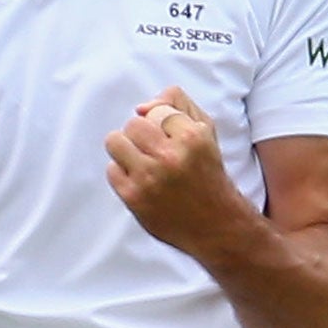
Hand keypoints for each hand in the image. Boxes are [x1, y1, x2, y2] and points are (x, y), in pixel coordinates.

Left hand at [105, 88, 238, 255]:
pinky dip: (123, 174)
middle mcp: (170, 157)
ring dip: (126, 150)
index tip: (167, 136)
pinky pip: (111, 170)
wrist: (216, 224)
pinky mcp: (134, 198)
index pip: (155, 109)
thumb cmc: (207, 172)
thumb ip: (176, 103)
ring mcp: (149, 178)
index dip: (158, 121)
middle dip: (141, 135)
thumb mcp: (205, 130)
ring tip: (142, 162)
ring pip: (115, 142)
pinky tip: (141, 181)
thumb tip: (140, 108)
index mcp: (191, 137)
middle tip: (153, 149)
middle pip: (132, 124)